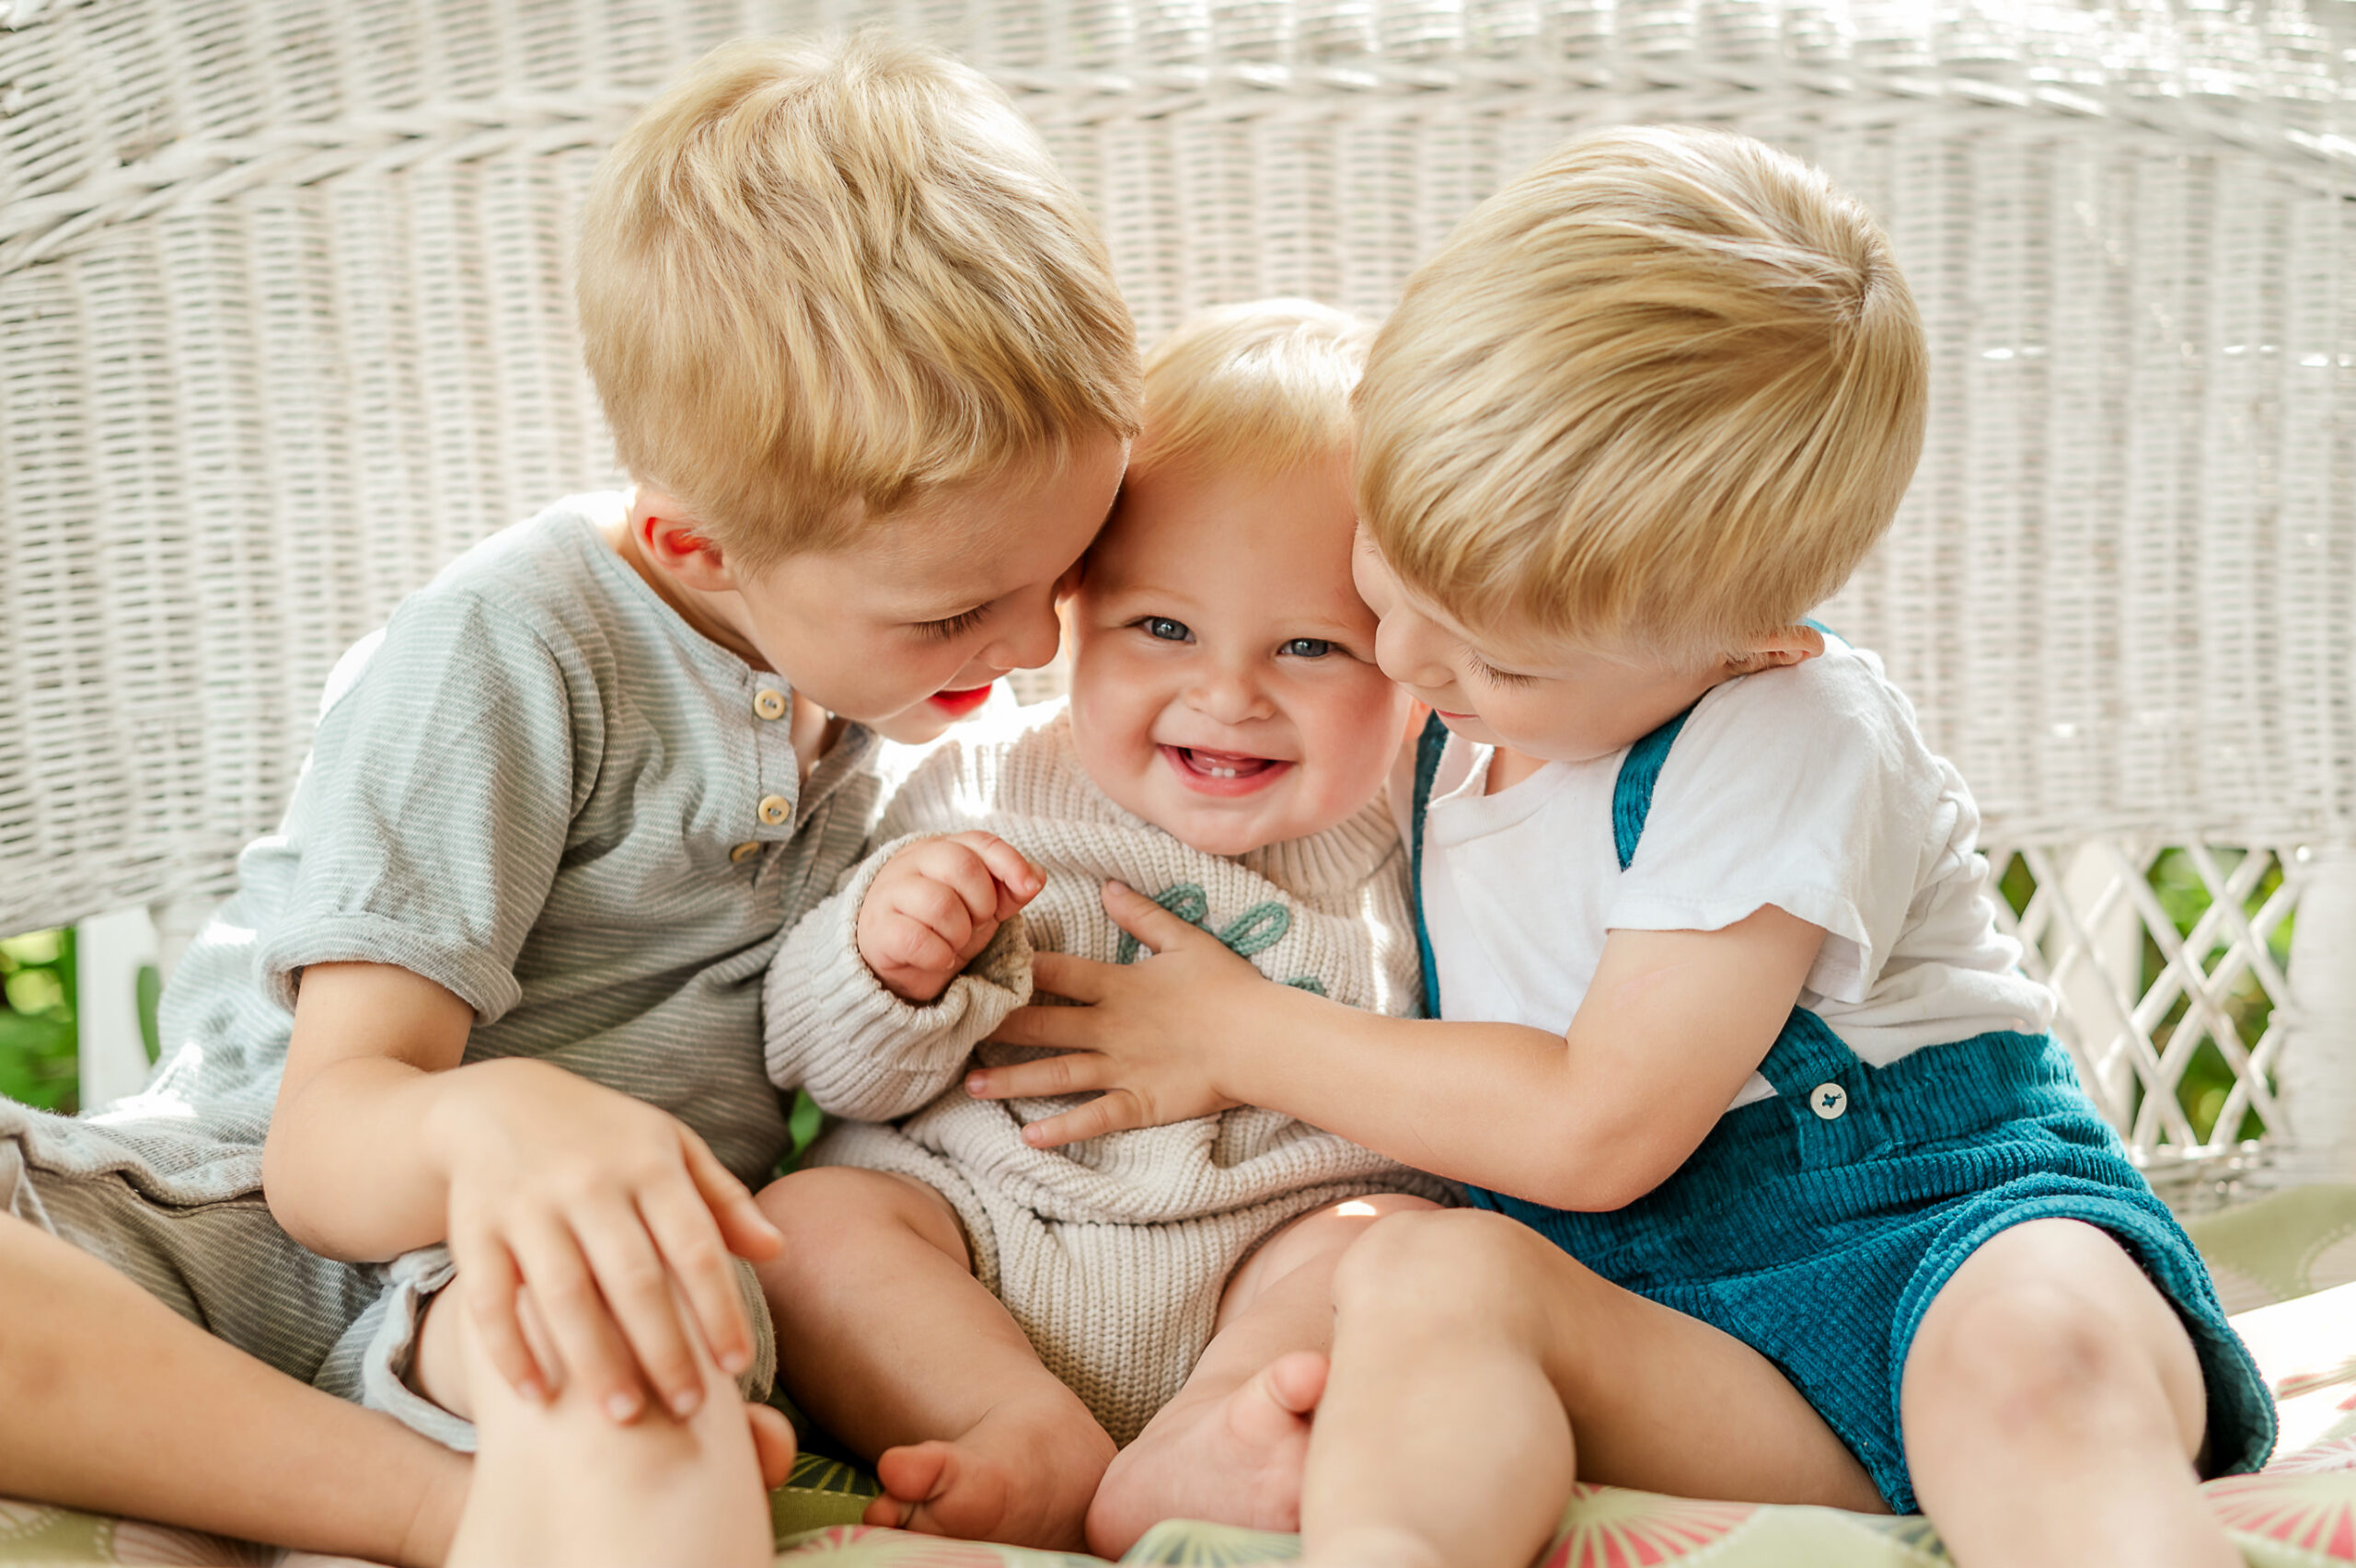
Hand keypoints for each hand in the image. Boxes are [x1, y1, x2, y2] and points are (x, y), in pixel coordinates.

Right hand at [430, 1058, 784, 1422]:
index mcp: (648, 1165)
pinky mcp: (475, 1229)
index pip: (695, 1246)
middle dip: (663, 1349)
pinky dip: (510, 1352)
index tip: (738, 1365)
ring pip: (565, 1295)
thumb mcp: (671, 1148)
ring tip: (624, 1417)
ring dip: (595, 1360)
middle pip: (634, 1279)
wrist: (497, 1103)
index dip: (719, 1309)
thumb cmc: (605, 1138)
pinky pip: (491, 1300)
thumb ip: (722, 1201)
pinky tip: (537, 1397)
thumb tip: (777, 1251)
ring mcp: (528, 1207)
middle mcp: (589, 1184)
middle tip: (687, 1408)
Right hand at [857, 832, 1044, 1001]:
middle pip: (961, 866)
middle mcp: (912, 862)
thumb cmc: (941, 927)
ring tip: (954, 942)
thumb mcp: (982, 908)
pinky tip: (938, 958)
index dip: (1010, 862)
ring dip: (959, 934)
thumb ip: (1009, 890)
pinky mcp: (878, 929)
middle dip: (982, 904)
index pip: (980, 842)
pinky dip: (939, 955)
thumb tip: (1037, 875)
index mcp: (941, 849)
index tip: (1029, 888)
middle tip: (975, 923)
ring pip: (940, 904)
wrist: (896, 965)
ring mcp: (890, 893)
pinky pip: (917, 939)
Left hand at [966, 879, 1280, 1146]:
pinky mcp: (1141, 1102)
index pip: (1057, 973)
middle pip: (1042, 1024)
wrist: (1262, 1038)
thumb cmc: (1228, 986)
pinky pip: (1096, 1116)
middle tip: (953, 1032)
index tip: (979, 967)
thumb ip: (1142, 915)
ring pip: (1057, 1073)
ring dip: (1013, 1080)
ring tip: (971, 1086)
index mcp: (1119, 984)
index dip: (1017, 970)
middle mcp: (1111, 1026)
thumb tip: (1107, 885)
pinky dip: (1063, 1128)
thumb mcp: (1186, 940)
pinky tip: (1029, 1137)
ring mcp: (1123, 1067)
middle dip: (997, 1027)